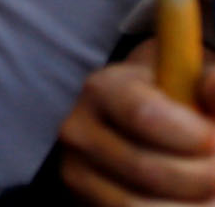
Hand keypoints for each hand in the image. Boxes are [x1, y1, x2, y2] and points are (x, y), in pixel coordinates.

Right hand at [59, 41, 214, 204]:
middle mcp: (78, 130)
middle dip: (203, 177)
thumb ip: (211, 84)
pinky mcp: (85, 203)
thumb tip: (211, 89)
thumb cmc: (179, 106)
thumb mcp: (194, 83)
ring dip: (192, 205)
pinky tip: (193, 203)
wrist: (147, 130)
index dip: (193, 135)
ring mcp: (77, 172)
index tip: (214, 140)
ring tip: (211, 193)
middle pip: (149, 170)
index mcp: (103, 89)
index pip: (143, 115)